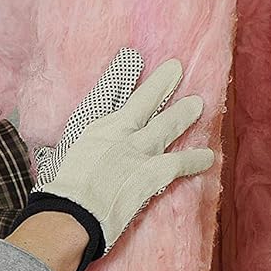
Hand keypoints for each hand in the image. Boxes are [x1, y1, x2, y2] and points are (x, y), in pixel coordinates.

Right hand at [32, 58, 215, 254]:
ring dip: (183, 114)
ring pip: (167, 125)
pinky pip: (181, 162)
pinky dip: (195, 159)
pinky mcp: (153, 172)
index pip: (110, 92)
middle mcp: (118, 133)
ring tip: (198, 104)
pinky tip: (208, 157)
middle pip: (144, 101)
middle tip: (176, 69)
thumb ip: (79, 151)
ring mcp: (138, 151)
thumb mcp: (62, 160)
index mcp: (94, 128)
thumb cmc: (62, 192)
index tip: (133, 58)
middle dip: (161, 84)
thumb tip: (82, 155)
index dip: (123, 74)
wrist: (73, 213)